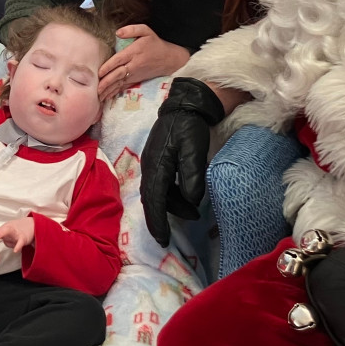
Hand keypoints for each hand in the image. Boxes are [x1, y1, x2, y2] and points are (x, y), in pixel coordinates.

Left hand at [0, 217, 35, 254]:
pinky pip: (20, 242)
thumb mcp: (7, 235)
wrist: (32, 225)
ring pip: (7, 231)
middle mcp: (6, 229)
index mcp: (1, 230)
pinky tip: (15, 250)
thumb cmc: (17, 231)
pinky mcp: (24, 237)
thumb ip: (1, 240)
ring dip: (2, 233)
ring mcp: (15, 232)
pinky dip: (18, 246)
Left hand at [97, 24, 190, 100]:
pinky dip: (114, 93)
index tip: (100, 72)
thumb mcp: (146, 31)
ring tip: (99, 97)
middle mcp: (133, 65)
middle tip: (97, 89)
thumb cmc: (155, 44)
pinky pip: (123, 87)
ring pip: (119, 83)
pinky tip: (106, 98)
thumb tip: (118, 32)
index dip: (109, 66)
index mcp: (133, 52)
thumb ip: (132, 29)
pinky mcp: (135, 80)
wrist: (168, 59)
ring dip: (109, 90)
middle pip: (118, 74)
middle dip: (107, 82)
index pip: (119, 60)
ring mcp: (134, 74)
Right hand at [140, 77, 224, 246]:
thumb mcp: (195, 149)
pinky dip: (172, 196)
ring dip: (171, 206)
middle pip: (151, 199)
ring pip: (157, 193)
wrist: (184, 106)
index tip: (163, 239)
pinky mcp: (157, 161)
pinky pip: (160, 185)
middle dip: (159, 219)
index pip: (154, 199)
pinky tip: (187, 198)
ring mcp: (151, 164)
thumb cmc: (190, 126)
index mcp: (156, 165)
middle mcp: (149, 167)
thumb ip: (192, 174)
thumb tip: (192, 200)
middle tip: (168, 238)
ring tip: (192, 213)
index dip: (157, 221)